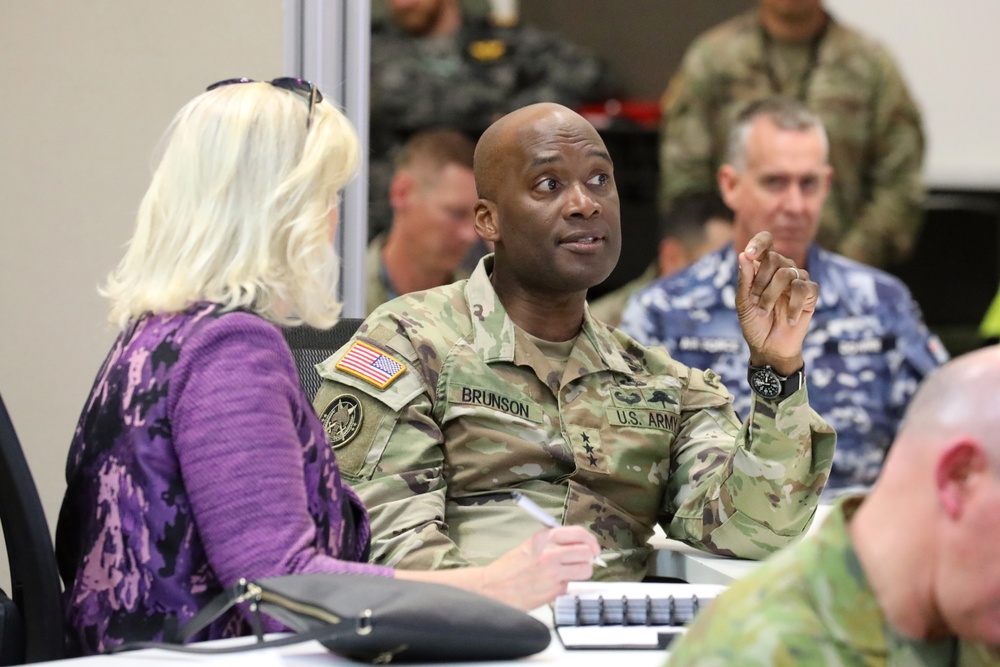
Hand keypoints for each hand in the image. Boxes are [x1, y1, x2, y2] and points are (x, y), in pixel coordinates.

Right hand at [477, 526, 598, 610]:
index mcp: (544, 538)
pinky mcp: (555, 589)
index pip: (579, 533)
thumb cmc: (510, 568)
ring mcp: (553, 572)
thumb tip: (580, 545)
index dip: (590, 541)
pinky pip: (572, 585)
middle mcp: (550, 552)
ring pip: (586, 569)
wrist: (494, 587)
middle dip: (589, 557)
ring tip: (571, 574)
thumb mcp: (531, 546)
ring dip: (583, 572)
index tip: (593, 548)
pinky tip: (554, 584)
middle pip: (587, 551)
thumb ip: (554, 542)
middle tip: (584, 561)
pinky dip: (568, 585)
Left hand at [736, 231, 817, 374]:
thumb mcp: (743, 302)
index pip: (767, 241)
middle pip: (775, 259)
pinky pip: (804, 288)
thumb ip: (745, 279)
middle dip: (760, 281)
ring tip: (764, 312)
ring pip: (787, 273)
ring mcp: (797, 281)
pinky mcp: (810, 295)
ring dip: (771, 295)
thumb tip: (744, 255)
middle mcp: (782, 270)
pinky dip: (793, 305)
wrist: (768, 347)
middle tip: (754, 301)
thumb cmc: (754, 323)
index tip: (750, 254)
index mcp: (764, 268)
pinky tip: (789, 319)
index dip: (759, 243)